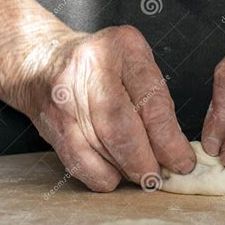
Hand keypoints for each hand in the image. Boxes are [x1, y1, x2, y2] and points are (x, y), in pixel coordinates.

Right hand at [15, 26, 194, 190]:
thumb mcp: (134, 66)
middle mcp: (89, 68)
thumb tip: (174, 153)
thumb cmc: (100, 66)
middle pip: (123, 129)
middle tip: (158, 176)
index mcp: (123, 48)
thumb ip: (156, 102)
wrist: (41, 59)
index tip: (182, 163)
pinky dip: (101, 176)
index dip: (169, 142)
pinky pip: (79, 161)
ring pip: (102, 148)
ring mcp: (65, 96)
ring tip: (139, 173)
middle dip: (145, 162)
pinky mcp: (50, 121)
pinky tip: (112, 174)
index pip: (152, 104)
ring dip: (126, 170)